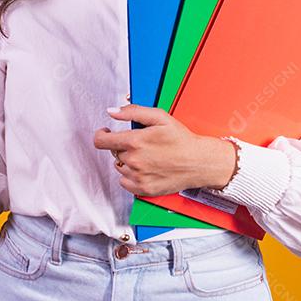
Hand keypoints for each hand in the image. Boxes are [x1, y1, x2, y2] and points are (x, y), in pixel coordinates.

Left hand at [93, 104, 236, 196]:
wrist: (199, 162)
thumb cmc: (182, 139)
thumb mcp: (160, 117)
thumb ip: (133, 112)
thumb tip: (112, 111)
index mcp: (135, 142)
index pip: (101, 141)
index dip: (101, 135)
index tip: (106, 133)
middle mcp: (134, 161)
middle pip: (113, 152)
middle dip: (122, 146)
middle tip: (141, 143)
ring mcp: (138, 177)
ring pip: (119, 166)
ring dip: (127, 161)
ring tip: (146, 156)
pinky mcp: (143, 189)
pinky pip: (125, 182)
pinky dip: (131, 176)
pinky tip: (145, 169)